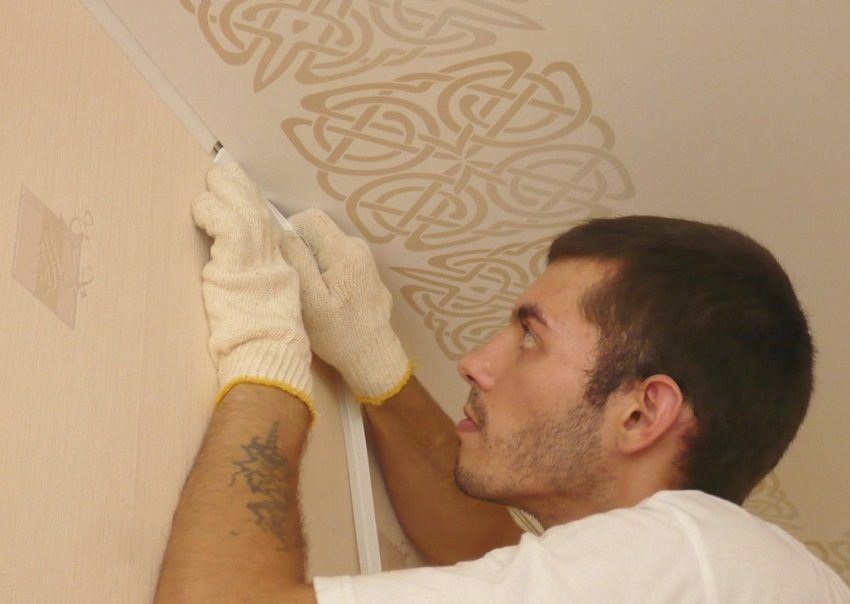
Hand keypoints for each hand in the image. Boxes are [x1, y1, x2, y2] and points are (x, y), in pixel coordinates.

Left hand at [192, 164, 313, 413]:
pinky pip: (226, 222)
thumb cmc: (264, 340)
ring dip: (222, 192)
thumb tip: (235, 269)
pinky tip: (201, 210)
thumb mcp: (265, 305)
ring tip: (209, 186)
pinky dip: (211, 212)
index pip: (267, 224)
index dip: (252, 203)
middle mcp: (274, 256)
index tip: (240, 188)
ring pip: (242, 207)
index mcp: (280, 265)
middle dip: (238, 186)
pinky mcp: (239, 259)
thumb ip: (255, 282)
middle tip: (223, 171)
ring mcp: (259, 255)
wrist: (268, 351)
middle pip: (258, 208)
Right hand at [282, 209, 410, 403]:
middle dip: (303, 252)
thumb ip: (297, 262)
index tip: (287, 262)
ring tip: (315, 296)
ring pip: (328, 248)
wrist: (373, 357)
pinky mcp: (367, 274)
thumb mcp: (310, 301)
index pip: (310, 218)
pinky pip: (340, 261)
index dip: (291, 233)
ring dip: (316, 265)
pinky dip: (329, 273)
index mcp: (344, 251)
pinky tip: (331, 300)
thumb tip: (284, 232)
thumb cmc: (338, 333)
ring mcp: (366, 261)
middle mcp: (359, 249)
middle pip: (320, 232)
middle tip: (300, 284)